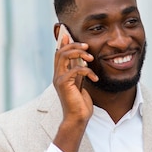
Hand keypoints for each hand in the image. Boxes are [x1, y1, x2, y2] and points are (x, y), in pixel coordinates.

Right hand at [52, 35, 98, 151]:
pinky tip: (95, 78)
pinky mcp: (64, 84)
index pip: (59, 53)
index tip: (69, 33)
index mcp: (60, 73)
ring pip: (64, 56)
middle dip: (74, 45)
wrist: (77, 118)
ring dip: (79, 53)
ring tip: (91, 58)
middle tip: (87, 46)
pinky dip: (87, 71)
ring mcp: (59, 79)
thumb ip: (79, 71)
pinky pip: (75, 70)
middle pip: (60, 51)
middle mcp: (57, 74)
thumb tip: (82, 59)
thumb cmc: (80, 103)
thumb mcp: (80, 83)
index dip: (63, 42)